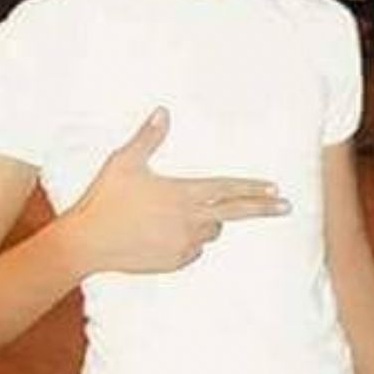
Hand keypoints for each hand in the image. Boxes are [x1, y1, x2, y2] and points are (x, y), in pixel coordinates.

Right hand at [67, 107, 289, 274]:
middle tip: (287, 207)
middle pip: (236, 213)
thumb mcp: (124, 162)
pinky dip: (189, 240)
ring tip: (181, 214)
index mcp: (182, 193)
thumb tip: (163, 111)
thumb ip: (148, 137)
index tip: (275, 188)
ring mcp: (184, 244)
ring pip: (210, 232)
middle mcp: (189, 220)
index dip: (253, 187)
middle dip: (264, 208)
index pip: (228, 189)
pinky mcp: (174, 261)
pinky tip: (164, 233)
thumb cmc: (104, 199)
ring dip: (208, 223)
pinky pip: (193, 250)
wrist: (87, 243)